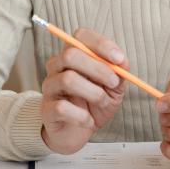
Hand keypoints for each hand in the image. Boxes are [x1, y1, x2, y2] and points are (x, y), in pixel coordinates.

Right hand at [40, 28, 127, 154]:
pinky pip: (62, 108)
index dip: (100, 44)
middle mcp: (57, 67)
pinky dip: (82, 116)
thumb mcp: (114, 87)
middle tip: (114, 82)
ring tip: (103, 101)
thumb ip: (119, 72)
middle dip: (98, 68)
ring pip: (67, 79)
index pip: (80, 36)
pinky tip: (88, 120)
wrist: (78, 132)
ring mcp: (49, 87)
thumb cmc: (94, 104)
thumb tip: (122, 62)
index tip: (119, 59)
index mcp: (74, 55)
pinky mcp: (46, 109)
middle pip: (70, 55)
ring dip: (94, 93)